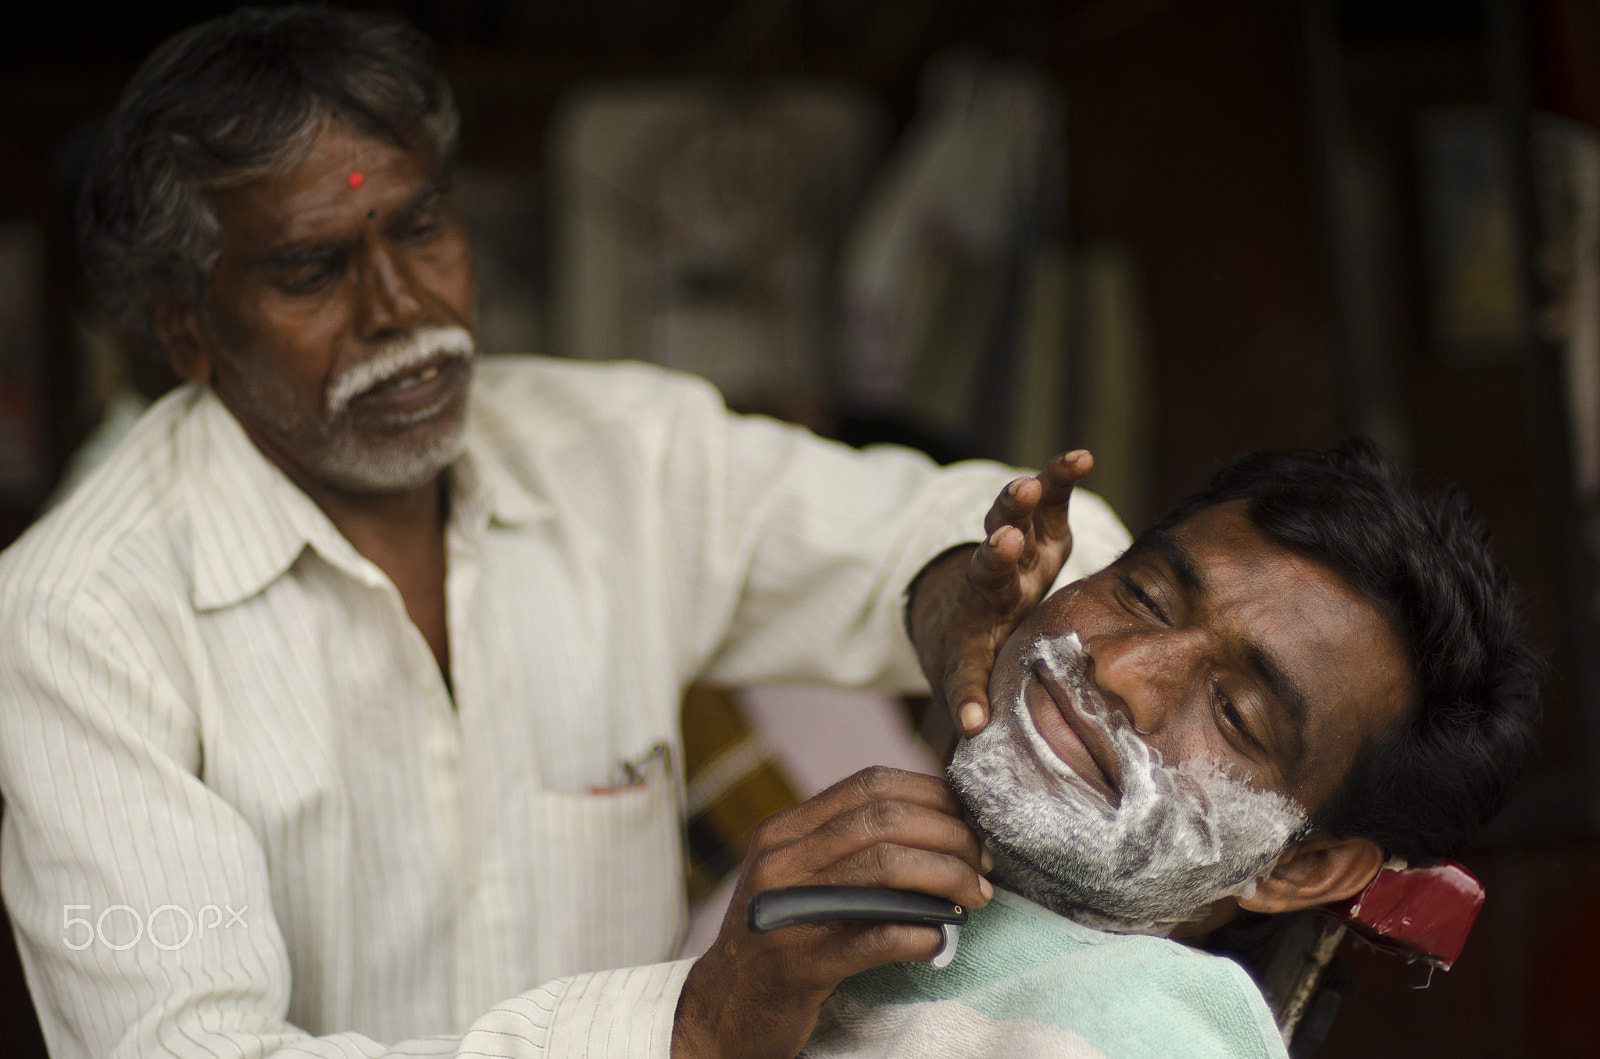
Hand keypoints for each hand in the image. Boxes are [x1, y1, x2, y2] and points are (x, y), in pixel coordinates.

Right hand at [672, 767, 992, 1058]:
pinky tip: (940, 939)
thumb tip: (937, 820)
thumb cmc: (779, 937)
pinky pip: (872, 937)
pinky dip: (917, 933)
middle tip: (983, 864)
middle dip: (950, 837)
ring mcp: (787, 911)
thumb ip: (849, 845)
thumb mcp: (799, 876)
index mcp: (785, 831)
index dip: (932, 795)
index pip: (870, 785)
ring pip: (884, 870)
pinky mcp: (799, 964)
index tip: (970, 820)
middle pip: (884, 822)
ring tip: (977, 898)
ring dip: (946, 879)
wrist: (722, 1007)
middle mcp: (781, 861)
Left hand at [907, 449, 1093, 738]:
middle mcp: (989, 591)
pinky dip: (1059, 477)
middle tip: (1001, 545)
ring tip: (1027, 487)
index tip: (973, 719)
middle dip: (995, 558)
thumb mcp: (973, 688)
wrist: (967, 602)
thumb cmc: (977, 653)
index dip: (969, 699)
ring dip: (1016, 506)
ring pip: (1008, 523)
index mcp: (971, 643)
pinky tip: (1080, 456)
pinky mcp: (1036, 528)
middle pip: (987, 572)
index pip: (965, 674)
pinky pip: (1049, 499)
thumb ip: (974, 713)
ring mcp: (1011, 553)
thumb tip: (974, 758)